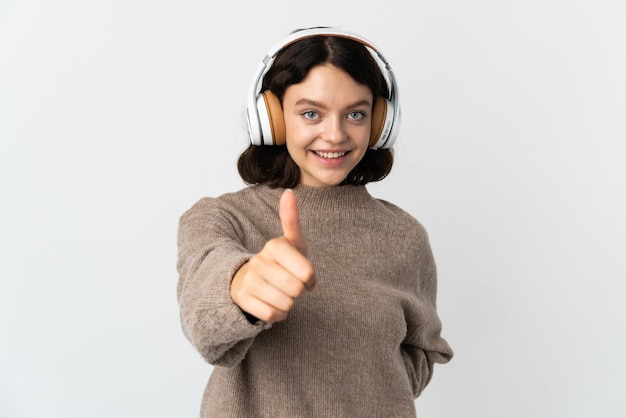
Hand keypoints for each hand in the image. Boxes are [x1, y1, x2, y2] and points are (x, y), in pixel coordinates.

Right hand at [230, 189, 315, 321]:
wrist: (250, 279)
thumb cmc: (280, 262)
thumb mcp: (292, 242)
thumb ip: (292, 219)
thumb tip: (289, 191)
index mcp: (275, 246)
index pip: (308, 273)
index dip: (310, 278)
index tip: (304, 274)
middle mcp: (260, 261)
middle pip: (296, 289)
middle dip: (298, 291)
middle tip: (290, 284)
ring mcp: (250, 280)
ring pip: (285, 304)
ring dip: (288, 303)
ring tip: (280, 292)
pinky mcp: (243, 298)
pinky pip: (272, 315)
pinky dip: (278, 314)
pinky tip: (272, 303)